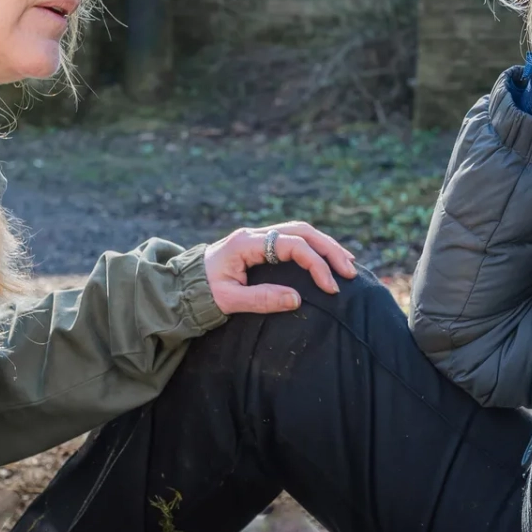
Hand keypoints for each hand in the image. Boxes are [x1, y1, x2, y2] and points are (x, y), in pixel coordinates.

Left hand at [204, 221, 358, 315]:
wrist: (181, 286)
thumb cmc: (202, 294)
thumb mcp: (228, 301)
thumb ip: (261, 299)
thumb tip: (297, 299)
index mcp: (245, 243)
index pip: (292, 245)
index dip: (315, 264)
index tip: (330, 287)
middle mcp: (254, 234)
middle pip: (302, 230)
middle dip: (329, 249)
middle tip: (349, 271)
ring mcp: (258, 237)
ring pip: (300, 231)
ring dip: (325, 246)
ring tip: (346, 263)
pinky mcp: (260, 245)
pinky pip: (293, 240)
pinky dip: (314, 248)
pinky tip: (327, 261)